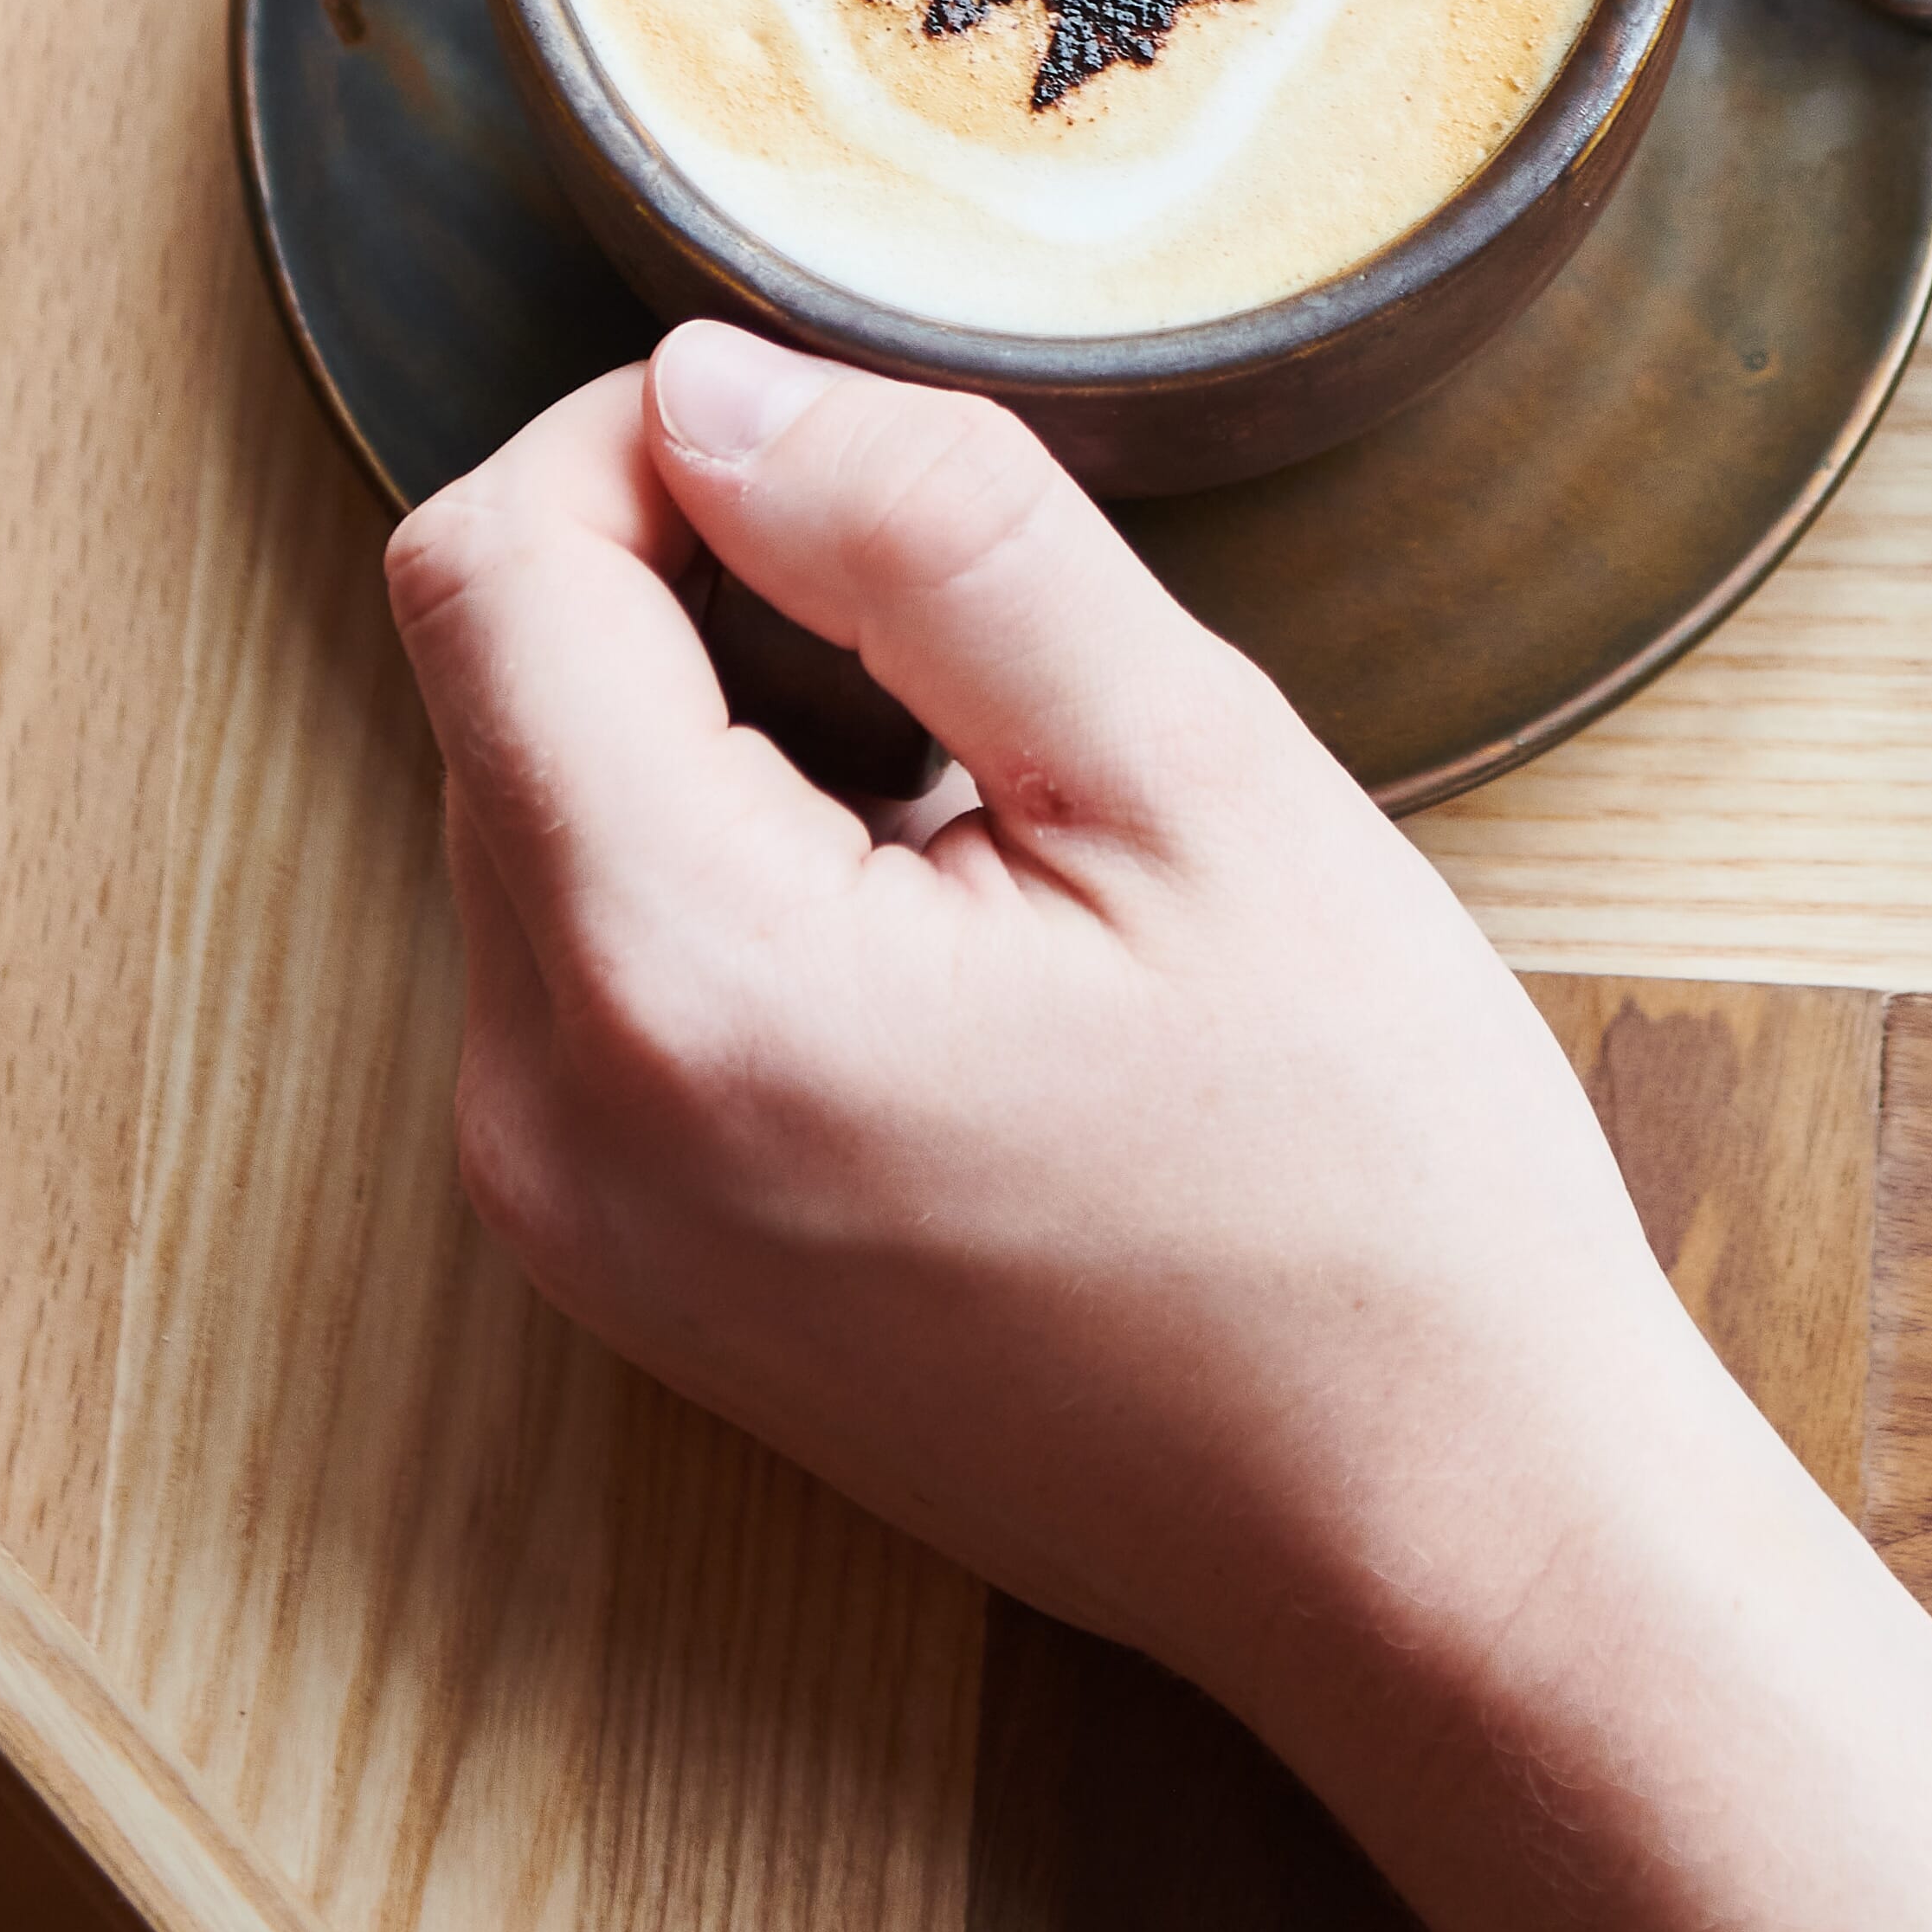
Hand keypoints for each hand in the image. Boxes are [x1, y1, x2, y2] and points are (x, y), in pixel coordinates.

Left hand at [385, 328, 1727, 1731]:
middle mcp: (549, 1122)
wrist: (1438, 1548)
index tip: (881, 470)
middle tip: (988, 663)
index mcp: (675, 985)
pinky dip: (737, 869)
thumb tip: (716, 382)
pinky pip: (595, 958)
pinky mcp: (631, 1266)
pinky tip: (961, 935)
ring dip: (731, 728)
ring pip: (544, 806)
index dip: (666, 439)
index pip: (492, 565)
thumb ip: (934, 537)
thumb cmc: (1370, 1196)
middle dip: (709, 587)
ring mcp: (573, 1220)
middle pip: (499, 681)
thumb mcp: (1201, 779)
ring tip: (995, 820)